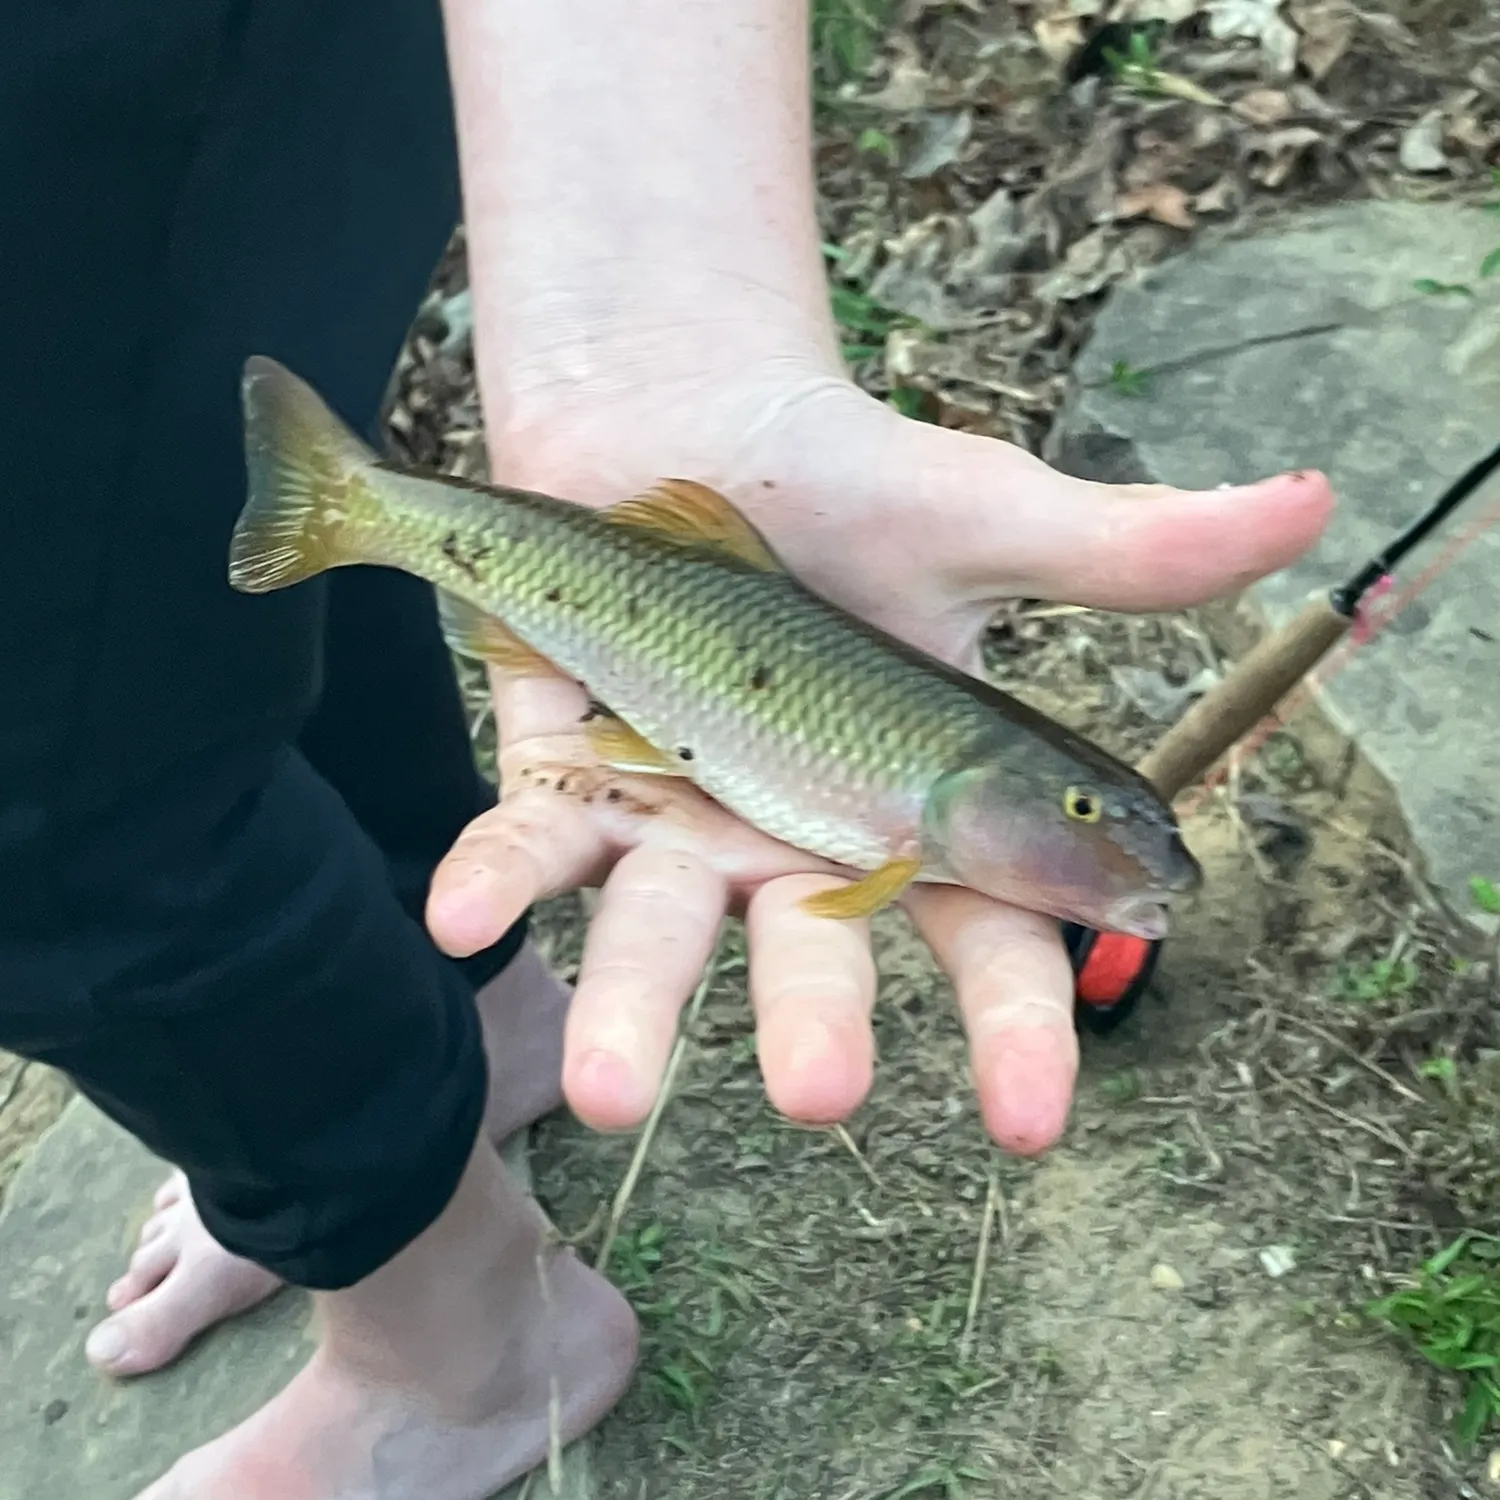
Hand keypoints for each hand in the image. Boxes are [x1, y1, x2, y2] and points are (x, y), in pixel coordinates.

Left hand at [425, 365, 1332, 1154]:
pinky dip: (500, 875)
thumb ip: (1121, 549)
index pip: (982, 934)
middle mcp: (796, 841)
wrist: (681, 421)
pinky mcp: (570, 776)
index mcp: (910, 806)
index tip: (1030, 1118)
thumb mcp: (981, 516)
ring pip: (662, 932)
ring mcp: (680, 822)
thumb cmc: (842, 480)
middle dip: (816, 1022)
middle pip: (814, 952)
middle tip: (824, 1095)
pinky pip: (534, 837)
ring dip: (637, 1010)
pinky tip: (460, 920)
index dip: (1014, 1025)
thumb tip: (1316, 508)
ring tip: (617, 1094)